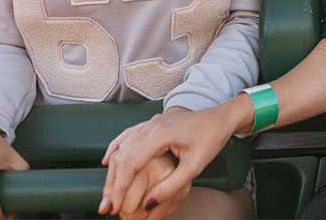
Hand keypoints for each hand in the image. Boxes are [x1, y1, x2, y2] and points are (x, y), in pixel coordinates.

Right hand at [101, 102, 244, 215]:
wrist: (219, 117)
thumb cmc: (210, 138)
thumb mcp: (195, 166)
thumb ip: (172, 186)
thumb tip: (148, 204)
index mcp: (160, 135)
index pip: (130, 163)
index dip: (119, 188)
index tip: (113, 207)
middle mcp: (150, 126)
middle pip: (121, 156)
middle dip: (112, 184)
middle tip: (106, 207)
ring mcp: (149, 123)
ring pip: (121, 147)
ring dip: (112, 171)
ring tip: (107, 193)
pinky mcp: (151, 124)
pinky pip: (127, 136)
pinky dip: (114, 148)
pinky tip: (107, 160)